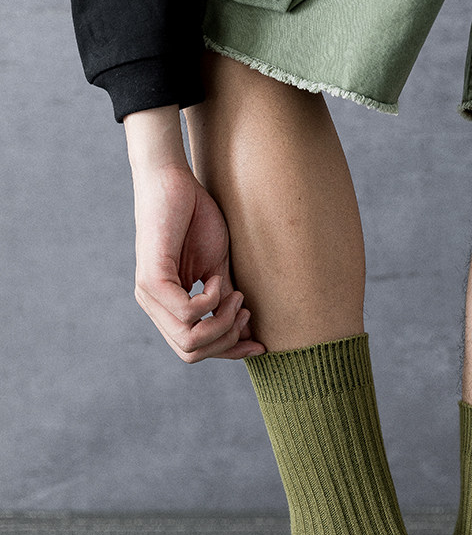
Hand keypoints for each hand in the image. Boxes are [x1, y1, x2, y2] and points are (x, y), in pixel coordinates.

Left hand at [125, 106, 265, 362]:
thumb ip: (225, 302)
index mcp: (165, 305)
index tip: (259, 343)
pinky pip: (187, 312)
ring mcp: (149, 294)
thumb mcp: (217, 268)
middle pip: (190, 352)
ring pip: (188, 340)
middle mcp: (152, 305)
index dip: (228, 352)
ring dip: (222, 321)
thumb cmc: (195, 218)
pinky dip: (212, 300)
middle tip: (245, 310)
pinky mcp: (152, 279)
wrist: (173, 181)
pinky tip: (218, 277)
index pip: (193, 349)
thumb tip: (249, 335)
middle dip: (227, 340)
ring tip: (235, 294)